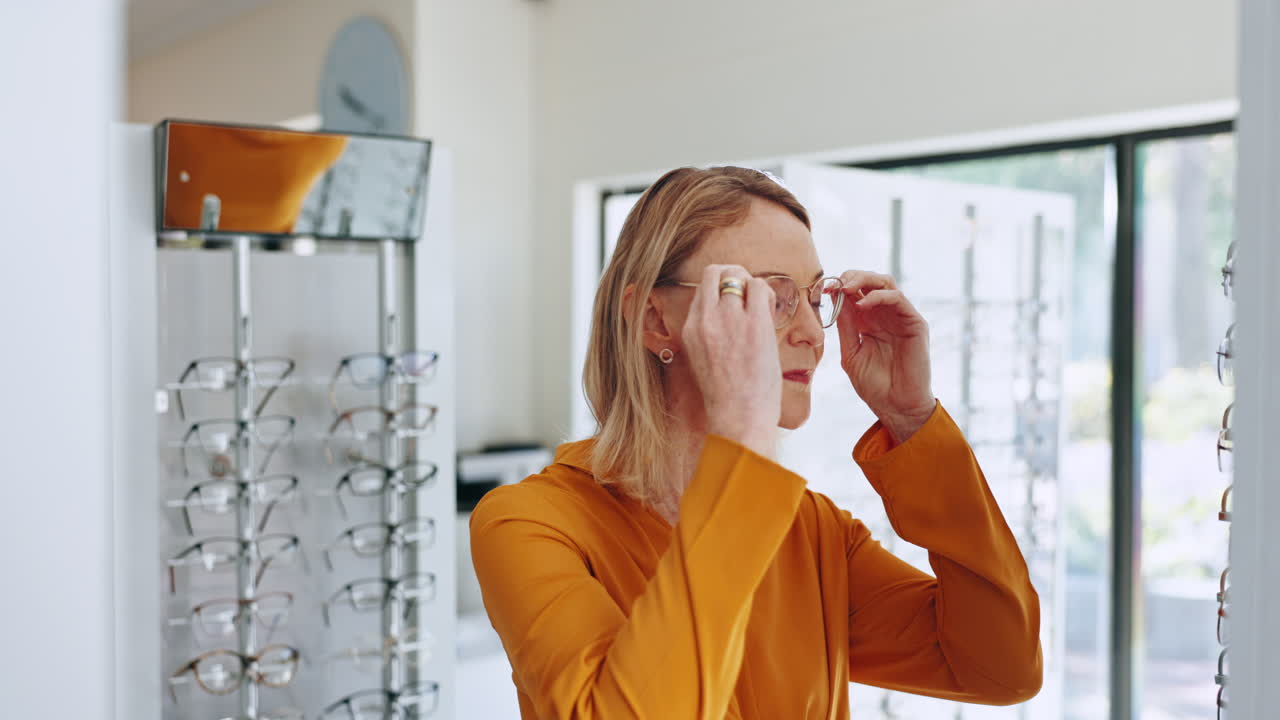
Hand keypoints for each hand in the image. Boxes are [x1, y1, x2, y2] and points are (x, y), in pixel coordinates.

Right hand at [681, 264, 780, 456]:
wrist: (738, 418)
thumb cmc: (727, 397)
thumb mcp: (704, 360)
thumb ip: (711, 334)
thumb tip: (731, 314)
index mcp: (691, 329)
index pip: (703, 288)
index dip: (722, 288)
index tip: (735, 301)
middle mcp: (705, 319)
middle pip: (716, 272)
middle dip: (735, 276)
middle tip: (749, 294)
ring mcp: (728, 319)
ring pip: (738, 275)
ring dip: (753, 284)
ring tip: (762, 306)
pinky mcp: (754, 323)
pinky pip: (759, 287)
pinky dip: (767, 292)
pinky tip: (770, 312)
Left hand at [834, 271, 935, 442]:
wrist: (896, 408)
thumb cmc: (874, 385)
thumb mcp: (851, 353)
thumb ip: (846, 327)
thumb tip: (836, 299)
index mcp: (868, 322)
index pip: (856, 292)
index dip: (839, 286)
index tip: (823, 289)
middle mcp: (885, 315)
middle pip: (870, 281)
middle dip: (851, 276)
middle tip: (835, 284)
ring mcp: (901, 317)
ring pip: (885, 283)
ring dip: (864, 280)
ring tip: (846, 288)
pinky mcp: (915, 323)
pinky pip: (898, 299)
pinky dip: (879, 296)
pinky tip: (862, 304)